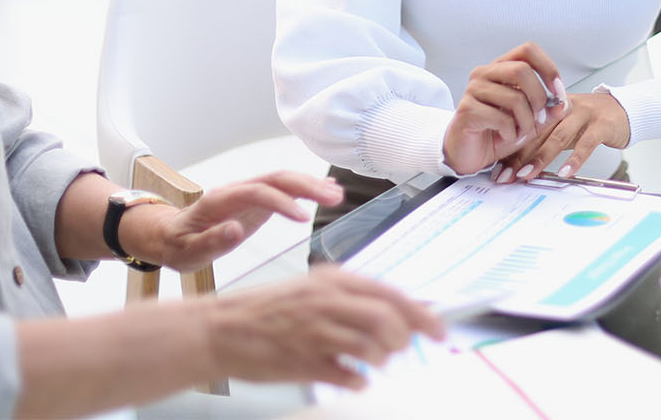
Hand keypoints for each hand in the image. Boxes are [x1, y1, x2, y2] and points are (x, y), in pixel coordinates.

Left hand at [146, 171, 342, 271]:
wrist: (171, 235)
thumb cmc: (179, 245)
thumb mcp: (188, 251)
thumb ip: (210, 241)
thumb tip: (234, 229)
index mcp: (220, 200)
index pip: (255, 192)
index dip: (279, 202)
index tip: (302, 218)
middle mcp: (236, 191)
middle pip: (274, 179)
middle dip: (305, 185)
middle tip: (333, 197)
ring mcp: (247, 194)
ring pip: (282, 181)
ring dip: (310, 185)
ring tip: (337, 194)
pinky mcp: (256, 202)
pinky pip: (284, 190)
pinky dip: (306, 189)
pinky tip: (327, 191)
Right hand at [197, 266, 444, 389]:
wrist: (219, 329)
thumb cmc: (264, 310)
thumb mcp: (309, 289)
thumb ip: (349, 297)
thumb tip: (396, 312)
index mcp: (331, 281)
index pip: (393, 295)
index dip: (423, 315)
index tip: (440, 330)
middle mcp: (327, 302)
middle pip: (390, 322)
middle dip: (402, 340)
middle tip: (397, 349)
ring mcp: (317, 333)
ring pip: (374, 350)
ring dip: (380, 360)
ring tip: (368, 361)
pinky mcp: (306, 362)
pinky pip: (350, 377)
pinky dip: (358, 380)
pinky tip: (349, 375)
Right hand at [441, 42, 563, 176]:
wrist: (469, 154)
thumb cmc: (498, 132)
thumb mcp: (531, 120)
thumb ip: (549, 110)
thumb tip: (564, 103)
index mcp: (500, 68)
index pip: (527, 50)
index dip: (548, 68)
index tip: (557, 91)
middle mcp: (484, 73)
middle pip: (521, 70)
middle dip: (539, 98)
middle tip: (540, 119)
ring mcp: (473, 90)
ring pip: (515, 98)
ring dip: (526, 123)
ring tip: (521, 134)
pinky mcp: (467, 110)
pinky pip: (502, 119)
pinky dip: (511, 134)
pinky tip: (506, 138)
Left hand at [496, 91, 630, 181]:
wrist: (624, 109)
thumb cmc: (589, 121)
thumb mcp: (563, 128)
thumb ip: (543, 141)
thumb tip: (517, 165)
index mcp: (548, 107)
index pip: (524, 129)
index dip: (510, 150)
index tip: (498, 171)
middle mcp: (562, 108)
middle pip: (536, 132)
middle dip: (519, 156)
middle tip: (506, 176)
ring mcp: (582, 114)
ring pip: (557, 136)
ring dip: (541, 157)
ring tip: (527, 175)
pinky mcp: (601, 124)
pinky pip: (586, 143)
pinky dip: (575, 159)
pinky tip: (565, 172)